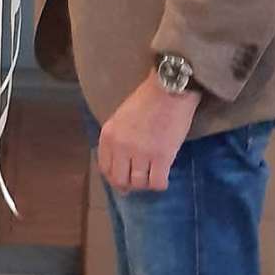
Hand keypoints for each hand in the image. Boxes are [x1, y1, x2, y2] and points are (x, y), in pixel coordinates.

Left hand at [97, 71, 199, 193]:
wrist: (169, 89)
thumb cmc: (146, 100)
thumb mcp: (121, 118)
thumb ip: (117, 139)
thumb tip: (121, 165)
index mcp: (108, 135)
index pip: (105, 168)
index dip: (114, 178)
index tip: (123, 179)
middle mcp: (121, 146)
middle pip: (120, 180)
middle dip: (129, 185)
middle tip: (140, 180)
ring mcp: (141, 152)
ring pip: (139, 184)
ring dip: (146, 183)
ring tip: (153, 174)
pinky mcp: (162, 156)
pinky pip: (157, 183)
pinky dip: (160, 183)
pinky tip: (163, 174)